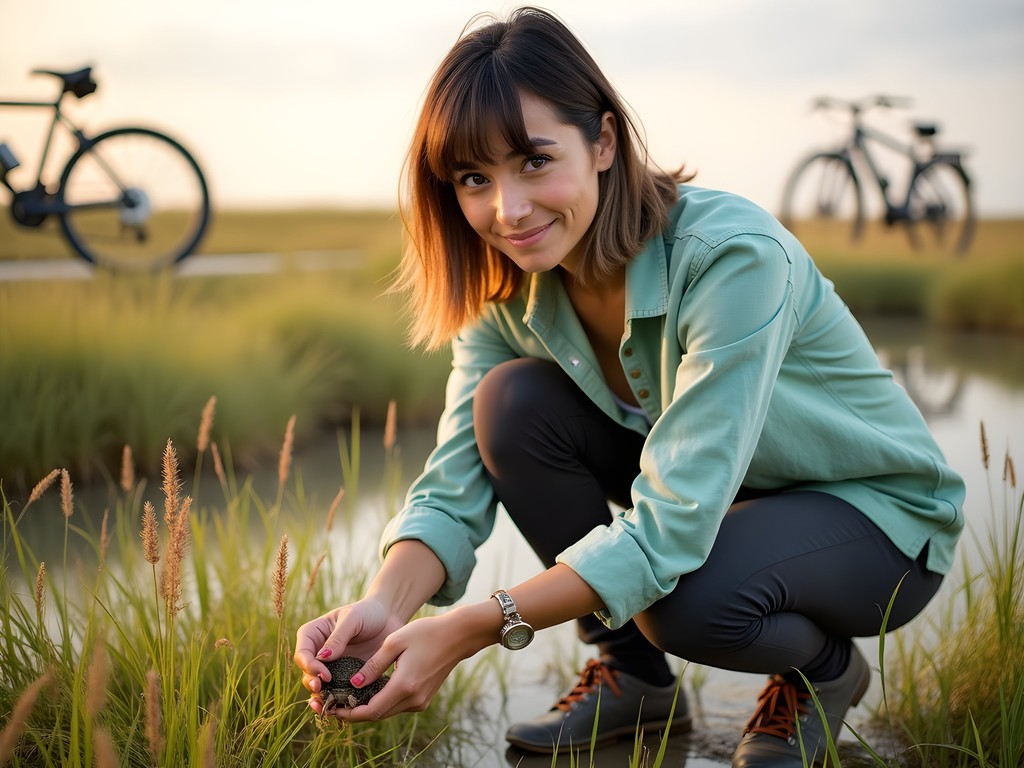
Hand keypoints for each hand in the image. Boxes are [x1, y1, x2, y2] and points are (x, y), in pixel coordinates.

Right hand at [293, 597, 404, 713]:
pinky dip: (338, 701)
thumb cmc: (368, 612)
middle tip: (322, 690)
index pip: (302, 654)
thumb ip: (338, 637)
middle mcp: (318, 653)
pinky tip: (340, 710)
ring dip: (321, 698)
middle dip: (312, 685)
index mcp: (313, 635)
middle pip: (307, 674)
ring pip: (319, 687)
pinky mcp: (345, 678)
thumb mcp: (352, 618)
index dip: (309, 667)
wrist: (388, 618)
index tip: (324, 674)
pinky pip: (338, 692)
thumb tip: (322, 658)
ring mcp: (331, 667)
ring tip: (326, 707)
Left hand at [332, 606, 490, 721]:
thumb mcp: (395, 642)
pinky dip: (381, 702)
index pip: (371, 710)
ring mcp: (421, 701)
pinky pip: (397, 705)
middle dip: (354, 712)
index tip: (332, 709)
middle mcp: (413, 698)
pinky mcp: (424, 698)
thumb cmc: (426, 633)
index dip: (350, 713)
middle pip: (377, 715)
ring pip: (387, 711)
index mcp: (405, 685)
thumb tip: (353, 684)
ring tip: (346, 698)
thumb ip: (373, 665)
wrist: (458, 636)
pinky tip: (368, 692)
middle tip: (334, 704)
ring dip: (367, 708)